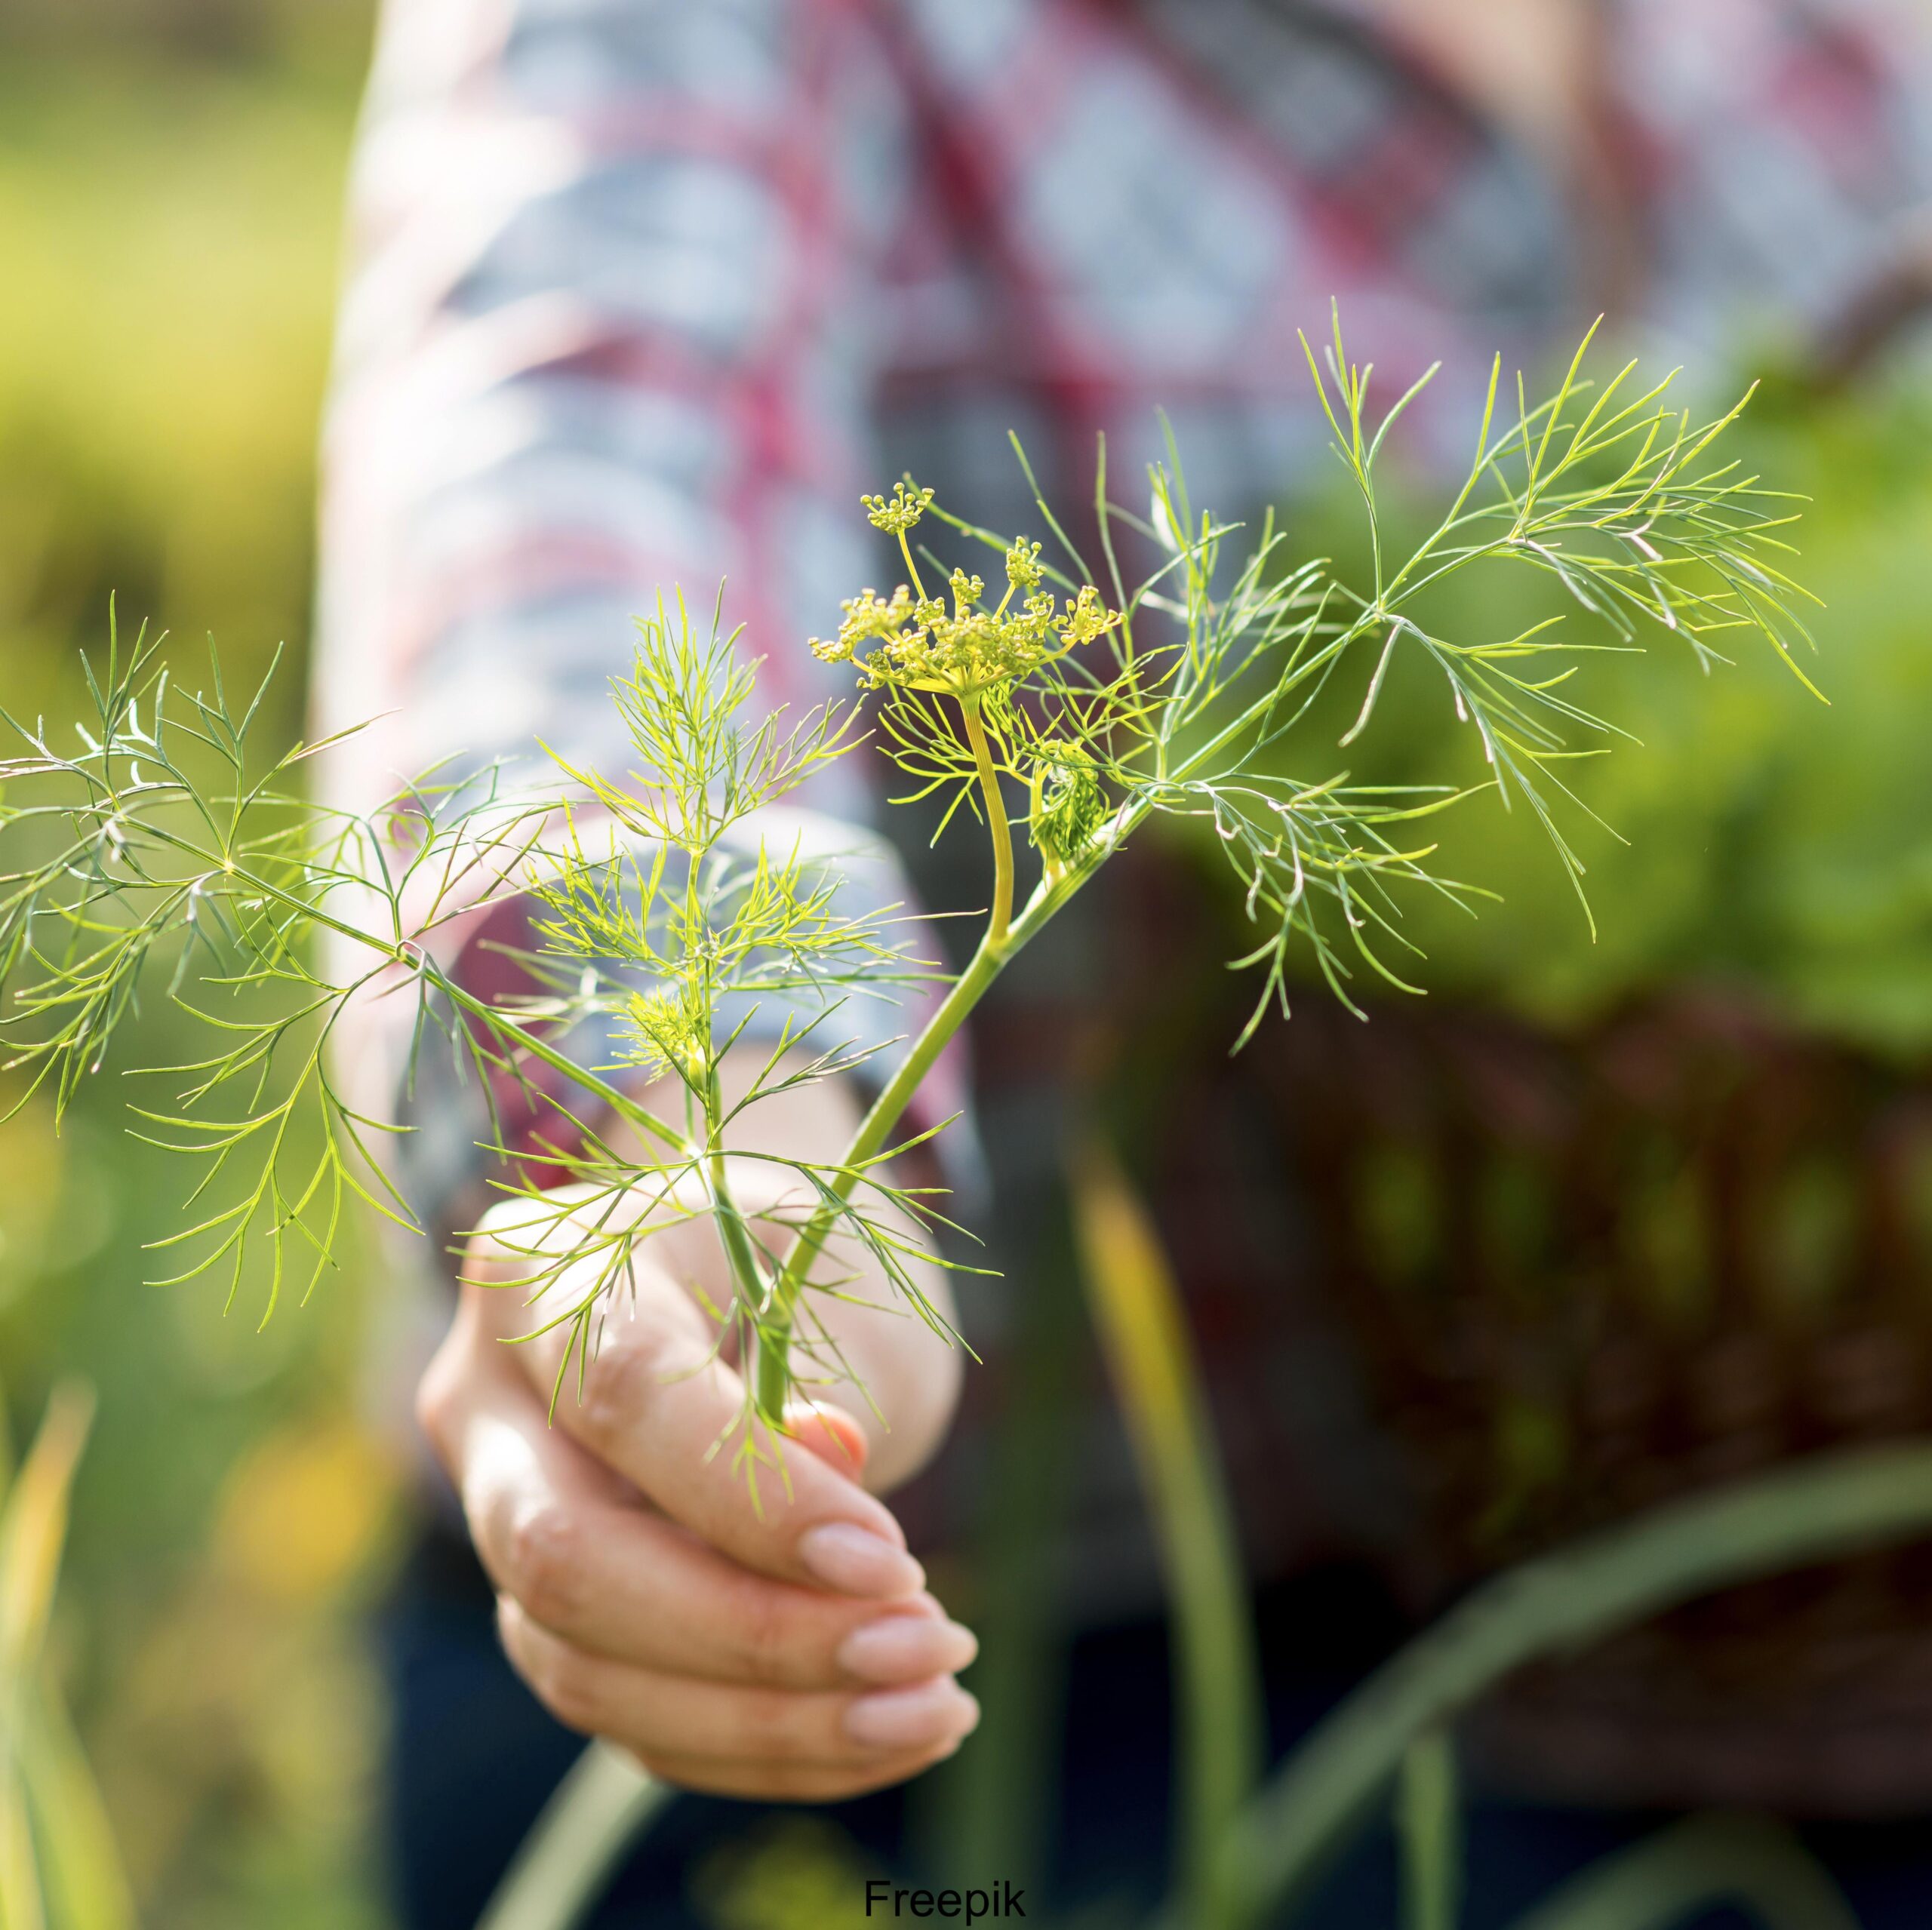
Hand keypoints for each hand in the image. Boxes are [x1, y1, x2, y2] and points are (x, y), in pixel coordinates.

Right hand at [416, 1074, 977, 1800]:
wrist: (749, 1280)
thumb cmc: (796, 1258)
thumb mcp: (826, 1274)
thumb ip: (822, 1365)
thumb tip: (831, 1488)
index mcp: (544, 1272)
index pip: (626, 1397)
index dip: (753, 1499)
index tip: (893, 1563)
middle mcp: (483, 1401)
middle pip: (567, 1558)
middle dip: (754, 1636)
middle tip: (924, 1644)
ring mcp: (495, 1521)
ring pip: (586, 1669)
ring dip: (775, 1720)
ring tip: (934, 1703)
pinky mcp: (542, 1617)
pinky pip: (630, 1719)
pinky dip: (765, 1748)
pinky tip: (889, 1731)